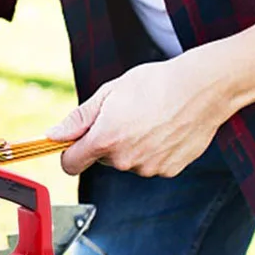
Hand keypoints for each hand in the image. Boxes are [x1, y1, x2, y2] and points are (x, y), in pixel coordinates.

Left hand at [45, 47, 236, 177]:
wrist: (201, 88)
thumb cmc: (153, 84)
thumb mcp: (108, 93)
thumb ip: (79, 118)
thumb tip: (54, 135)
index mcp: (105, 139)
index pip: (71, 163)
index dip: (68, 152)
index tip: (73, 142)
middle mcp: (125, 160)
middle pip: (101, 159)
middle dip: (105, 141)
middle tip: (123, 115)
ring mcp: (149, 168)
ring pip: (127, 161)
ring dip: (130, 146)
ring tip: (148, 119)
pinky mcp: (170, 170)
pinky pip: (150, 164)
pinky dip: (152, 151)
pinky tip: (164, 130)